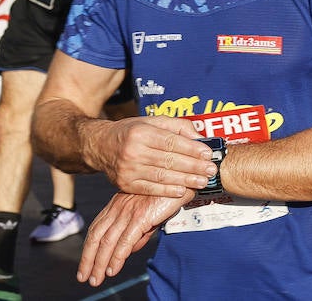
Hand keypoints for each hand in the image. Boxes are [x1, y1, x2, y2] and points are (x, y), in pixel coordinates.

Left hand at [77, 191, 189, 286]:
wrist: (183, 179)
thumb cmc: (167, 194)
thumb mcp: (148, 213)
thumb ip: (138, 231)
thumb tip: (129, 250)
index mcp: (118, 204)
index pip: (97, 229)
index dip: (88, 248)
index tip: (85, 264)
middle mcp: (119, 207)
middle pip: (97, 236)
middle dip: (88, 259)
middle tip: (84, 277)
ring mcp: (129, 212)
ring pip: (108, 241)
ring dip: (99, 263)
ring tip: (96, 279)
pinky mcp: (141, 217)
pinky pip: (125, 241)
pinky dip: (117, 257)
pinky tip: (112, 269)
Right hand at [90, 117, 215, 195]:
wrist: (100, 146)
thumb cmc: (132, 131)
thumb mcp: (152, 121)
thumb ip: (178, 126)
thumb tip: (200, 137)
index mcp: (141, 133)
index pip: (172, 142)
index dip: (192, 149)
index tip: (208, 153)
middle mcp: (133, 151)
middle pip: (169, 160)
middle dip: (193, 166)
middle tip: (211, 170)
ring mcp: (128, 169)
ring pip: (162, 176)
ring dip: (185, 180)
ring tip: (203, 181)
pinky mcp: (125, 184)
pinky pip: (150, 189)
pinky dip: (168, 190)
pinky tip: (182, 190)